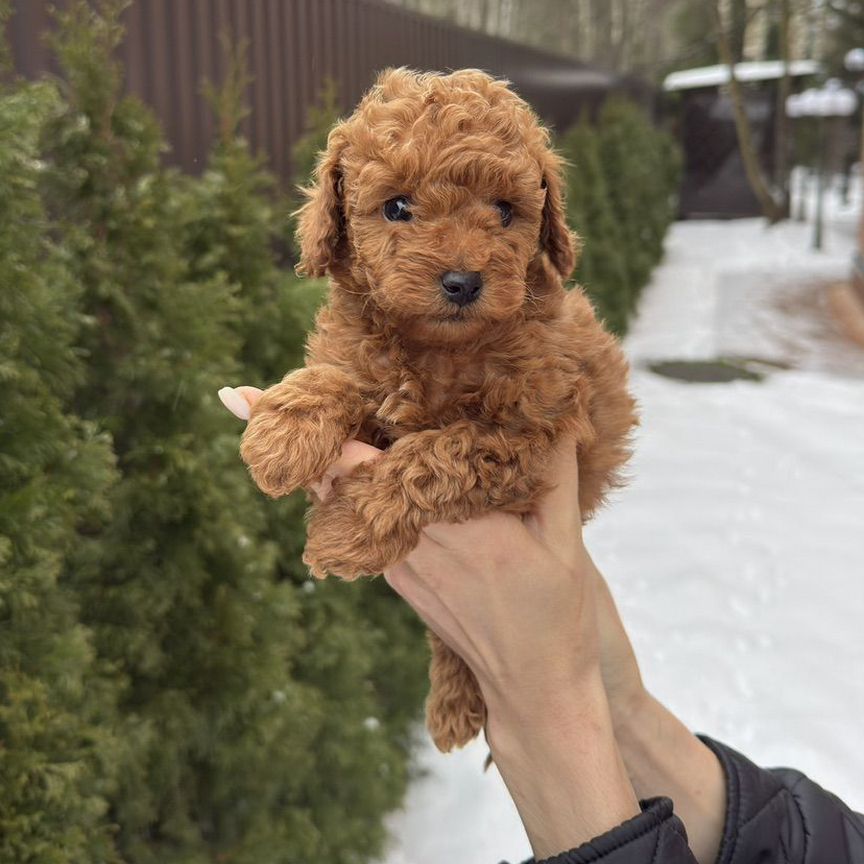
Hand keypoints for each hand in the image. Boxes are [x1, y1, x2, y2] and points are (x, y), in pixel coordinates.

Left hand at [220, 386, 647, 723]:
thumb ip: (555, 471)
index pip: (357, 468)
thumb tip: (558, 409)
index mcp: (444, 525)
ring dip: (312, 462)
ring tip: (280, 419)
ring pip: (336, 503)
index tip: (250, 400)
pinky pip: (355, 522)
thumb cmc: (551, 616)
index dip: (310, 429)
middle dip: (289, 440)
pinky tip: (346, 466)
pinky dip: (342, 489)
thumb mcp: (564, 541)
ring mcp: (394, 563)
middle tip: (241, 397)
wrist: (530, 687)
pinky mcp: (397, 577)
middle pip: (328, 481)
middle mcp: (405, 543)